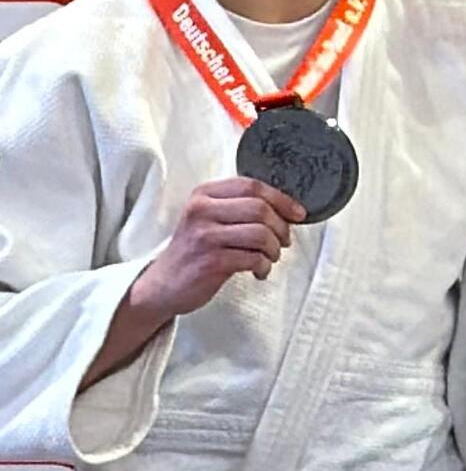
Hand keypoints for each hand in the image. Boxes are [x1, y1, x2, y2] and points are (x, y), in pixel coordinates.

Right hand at [130, 177, 303, 318]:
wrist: (162, 284)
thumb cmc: (193, 251)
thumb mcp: (209, 219)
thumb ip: (238, 207)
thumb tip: (287, 209)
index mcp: (203, 194)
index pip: (252, 186)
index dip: (282, 199)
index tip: (298, 213)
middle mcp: (202, 210)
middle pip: (260, 209)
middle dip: (282, 227)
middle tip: (283, 241)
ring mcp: (205, 236)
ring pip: (261, 234)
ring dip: (274, 250)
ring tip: (269, 258)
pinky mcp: (211, 262)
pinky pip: (254, 259)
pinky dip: (264, 267)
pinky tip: (258, 271)